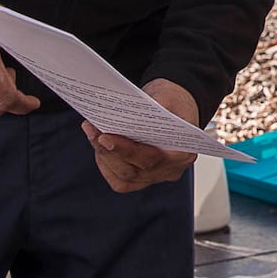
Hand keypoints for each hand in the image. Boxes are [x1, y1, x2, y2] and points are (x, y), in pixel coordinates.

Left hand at [82, 79, 198, 193]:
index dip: (126, 151)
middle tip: (92, 130)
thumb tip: (123, 117)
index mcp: (185, 151)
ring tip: (92, 133)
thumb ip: (151, 107)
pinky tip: (98, 147)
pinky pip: (120, 181)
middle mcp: (172, 170)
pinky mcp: (142, 178)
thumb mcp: (167, 96)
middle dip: (108, 151)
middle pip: (134, 171)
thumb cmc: (173, 101)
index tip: (104, 137)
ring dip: (104, 157)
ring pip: (124, 178)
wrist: (174, 106)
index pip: (153, 158)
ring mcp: (157, 177)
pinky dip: (106, 165)